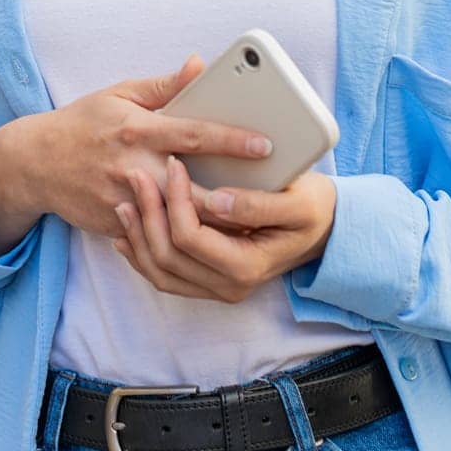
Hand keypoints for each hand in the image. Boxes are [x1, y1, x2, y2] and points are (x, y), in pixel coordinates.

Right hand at [0, 53, 276, 257]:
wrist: (33, 163)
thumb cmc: (83, 123)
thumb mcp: (119, 94)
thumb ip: (164, 85)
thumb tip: (200, 64)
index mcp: (138, 129)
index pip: (194, 134)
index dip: (232, 140)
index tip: (266, 145)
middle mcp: (132, 165)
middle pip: (192, 189)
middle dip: (232, 198)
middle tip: (268, 200)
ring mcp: (123, 198)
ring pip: (177, 220)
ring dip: (214, 225)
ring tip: (251, 223)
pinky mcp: (115, 222)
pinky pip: (155, 235)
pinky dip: (184, 237)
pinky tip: (213, 238)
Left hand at [111, 154, 336, 302]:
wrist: (324, 230)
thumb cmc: (312, 209)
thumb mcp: (298, 202)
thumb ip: (259, 205)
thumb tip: (218, 201)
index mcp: (247, 266)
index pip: (191, 238)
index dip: (175, 201)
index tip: (173, 163)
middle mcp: (228, 285)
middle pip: (167, 256)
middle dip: (147, 214)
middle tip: (136, 175)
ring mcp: (216, 287)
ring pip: (159, 270)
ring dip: (138, 235)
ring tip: (125, 200)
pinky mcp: (208, 281)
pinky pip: (164, 275)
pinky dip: (140, 254)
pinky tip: (126, 231)